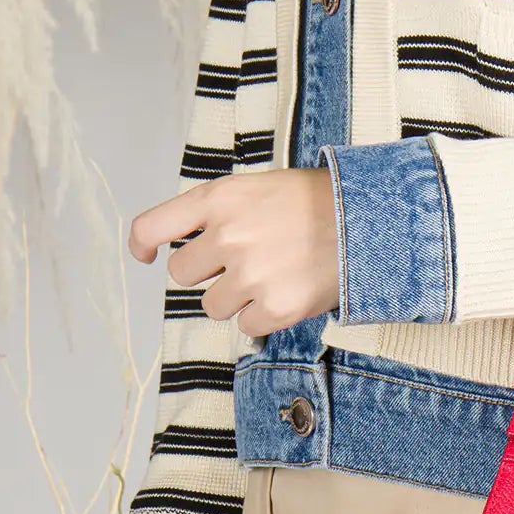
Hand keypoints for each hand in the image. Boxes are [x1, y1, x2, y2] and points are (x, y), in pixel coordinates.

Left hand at [128, 167, 338, 336]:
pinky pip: (246, 325)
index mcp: (219, 199)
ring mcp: (250, 275)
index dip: (142, 245)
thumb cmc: (317, 202)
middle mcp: (228, 236)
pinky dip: (264, 315)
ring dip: (237, 297)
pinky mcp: (274, 308)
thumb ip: (218, 212)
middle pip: (181, 274)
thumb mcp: (258, 188)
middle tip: (244, 261)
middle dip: (208, 272)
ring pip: (212, 304)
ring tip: (274, 274)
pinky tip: (288, 291)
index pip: (152, 226)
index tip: (145, 255)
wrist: (371, 222)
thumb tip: (186, 245)